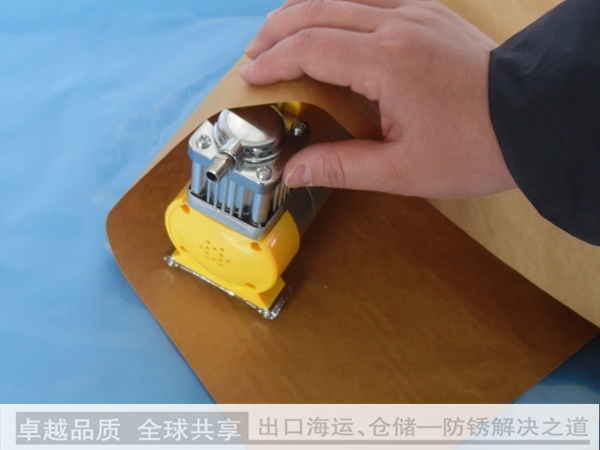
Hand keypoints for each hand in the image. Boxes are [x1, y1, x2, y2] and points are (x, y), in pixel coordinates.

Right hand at [240, 0, 516, 198]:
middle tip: (255, 54)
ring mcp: (416, 11)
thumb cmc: (476, 147)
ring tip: (281, 37)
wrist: (533, 118)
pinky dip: (338, 7)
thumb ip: (341, 167)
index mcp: (388, 62)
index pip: (311, 47)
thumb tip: (294, 170)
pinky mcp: (429, 12)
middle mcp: (398, 24)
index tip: (251, 77)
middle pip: (318, 9)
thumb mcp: (403, 170)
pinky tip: (329, 24)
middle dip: (277, 30)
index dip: (273, 61)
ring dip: (304, 13)